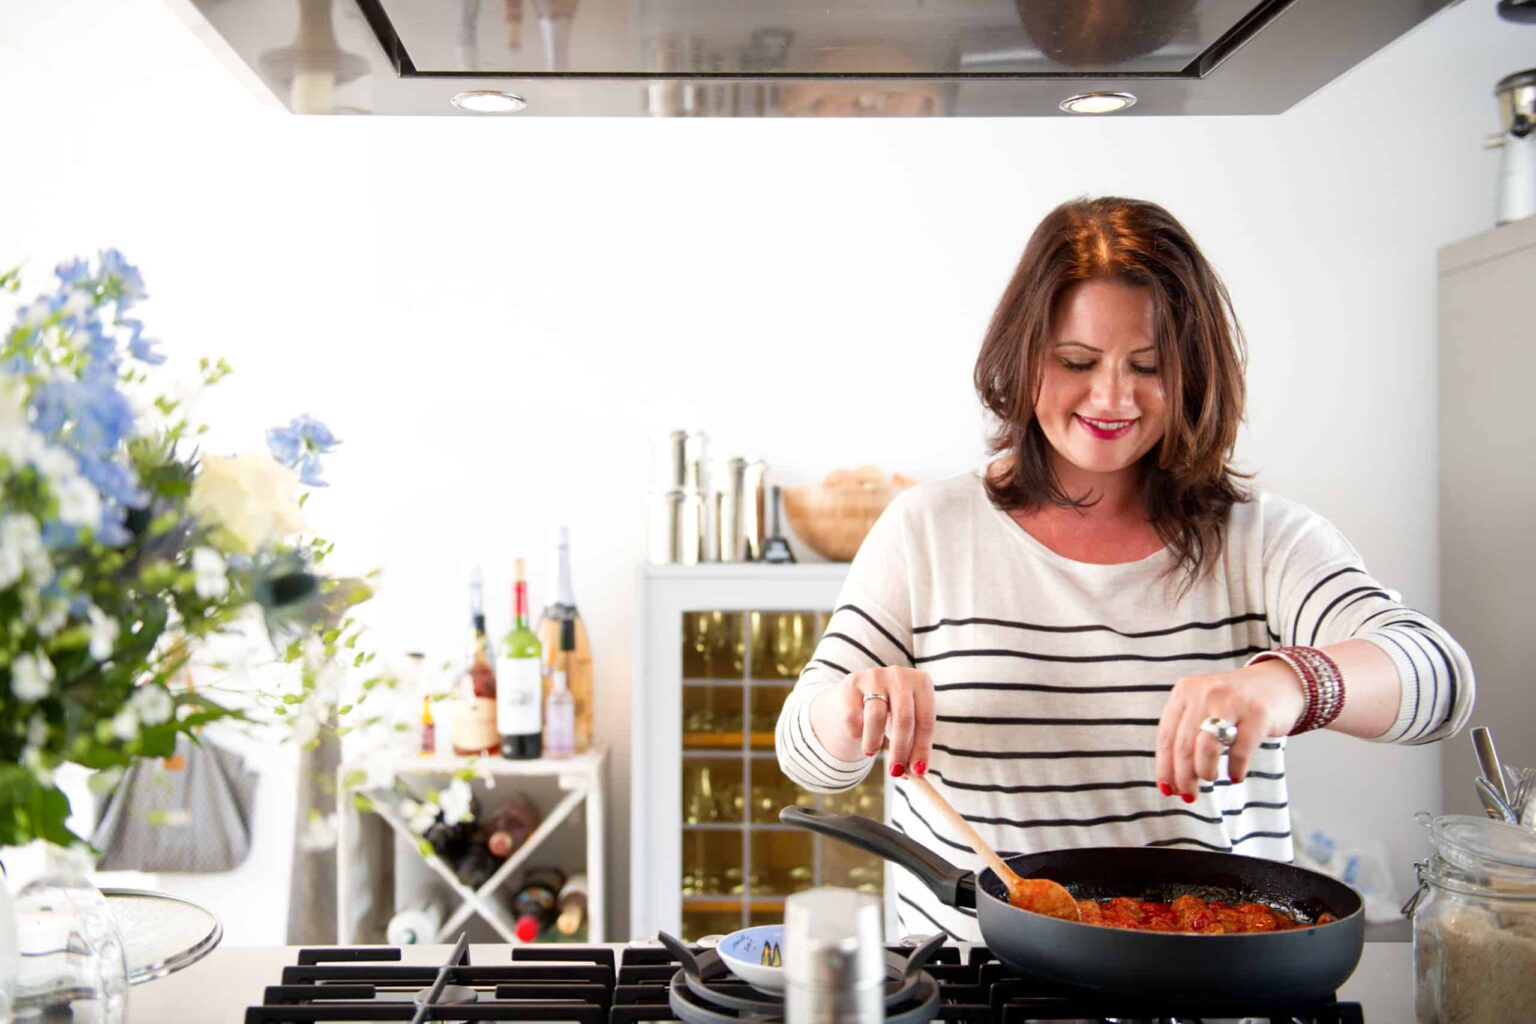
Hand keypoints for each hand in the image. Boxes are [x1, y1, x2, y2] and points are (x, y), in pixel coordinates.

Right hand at [836, 666, 935, 776]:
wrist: (861, 693)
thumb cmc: (892, 713)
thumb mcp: (908, 725)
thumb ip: (912, 747)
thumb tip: (915, 774)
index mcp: (922, 683)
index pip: (926, 721)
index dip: (922, 749)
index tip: (918, 771)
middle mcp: (900, 675)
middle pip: (903, 718)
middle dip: (900, 750)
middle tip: (895, 771)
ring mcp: (875, 676)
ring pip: (876, 718)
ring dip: (874, 742)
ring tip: (873, 752)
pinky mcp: (851, 682)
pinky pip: (853, 717)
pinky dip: (857, 733)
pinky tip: (860, 734)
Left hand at [1154, 661, 1304, 798]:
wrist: (1278, 682)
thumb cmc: (1235, 703)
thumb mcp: (1203, 707)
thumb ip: (1185, 734)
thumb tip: (1170, 781)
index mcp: (1185, 691)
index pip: (1166, 736)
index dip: (1165, 767)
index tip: (1166, 789)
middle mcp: (1205, 693)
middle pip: (1183, 745)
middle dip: (1183, 776)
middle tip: (1188, 795)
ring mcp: (1232, 701)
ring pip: (1206, 747)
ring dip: (1204, 771)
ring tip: (1210, 778)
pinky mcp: (1258, 713)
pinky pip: (1240, 750)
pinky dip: (1236, 768)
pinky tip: (1235, 775)